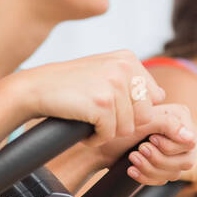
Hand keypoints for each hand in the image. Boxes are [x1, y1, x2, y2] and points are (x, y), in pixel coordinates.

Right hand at [18, 51, 189, 150]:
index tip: (108, 105)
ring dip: (106, 131)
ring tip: (87, 119)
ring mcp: (114, 85)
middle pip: (144, 115)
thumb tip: (161, 96)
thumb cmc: (68, 84)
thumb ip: (132, 79)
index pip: (153, 97)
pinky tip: (81, 126)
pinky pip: (109, 135)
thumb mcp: (104, 71)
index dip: (132, 109)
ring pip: (127, 128)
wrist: (35, 88)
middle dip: (122, 123)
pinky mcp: (102, 104)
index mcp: (128, 58)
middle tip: (98, 116)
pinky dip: (94, 138)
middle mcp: (125, 68)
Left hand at [126, 102, 196, 183]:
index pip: (190, 143)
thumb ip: (169, 124)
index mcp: (180, 118)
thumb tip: (190, 138)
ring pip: (175, 173)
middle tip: (139, 149)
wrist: (102, 145)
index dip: (169, 146)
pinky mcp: (164, 168)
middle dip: (159, 159)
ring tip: (132, 158)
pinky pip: (163, 181)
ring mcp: (174, 154)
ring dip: (150, 168)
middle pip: (186, 161)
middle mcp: (181, 136)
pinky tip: (132, 170)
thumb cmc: (120, 128)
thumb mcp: (143, 122)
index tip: (150, 140)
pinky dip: (145, 177)